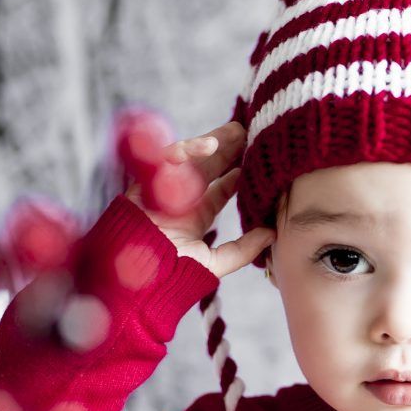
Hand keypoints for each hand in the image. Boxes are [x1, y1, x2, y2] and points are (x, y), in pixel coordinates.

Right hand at [123, 120, 275, 278]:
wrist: (137, 279)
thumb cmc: (170, 275)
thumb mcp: (213, 263)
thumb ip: (243, 249)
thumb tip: (273, 234)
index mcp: (196, 216)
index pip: (221, 188)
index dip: (239, 172)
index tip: (261, 160)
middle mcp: (181, 200)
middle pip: (209, 167)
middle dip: (229, 150)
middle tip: (253, 134)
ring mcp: (165, 189)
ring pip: (192, 158)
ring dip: (213, 141)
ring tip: (238, 131)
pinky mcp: (148, 181)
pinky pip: (167, 158)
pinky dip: (187, 149)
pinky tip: (211, 144)